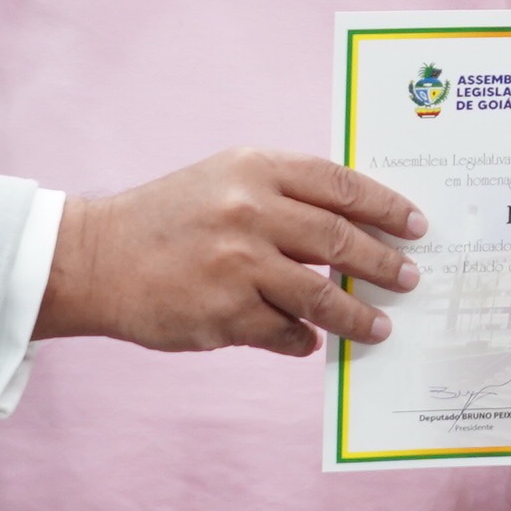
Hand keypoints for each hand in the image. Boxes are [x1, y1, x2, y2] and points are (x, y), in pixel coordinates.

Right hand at [39, 148, 423, 355]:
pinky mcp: (226, 314)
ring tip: (380, 326)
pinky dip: (303, 339)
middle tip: (410, 278)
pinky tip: (311, 341)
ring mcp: (239, 266)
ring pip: (322, 295)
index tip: (415, 226)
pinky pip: (285, 333)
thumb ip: (283, 194)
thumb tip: (351, 225)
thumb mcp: (223, 180)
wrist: (94, 259)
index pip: (341, 185)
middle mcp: (250, 212)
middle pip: (341, 239)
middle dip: (384, 263)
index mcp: (254, 169)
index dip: (386, 207)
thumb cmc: (166, 218)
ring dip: (359, 315)